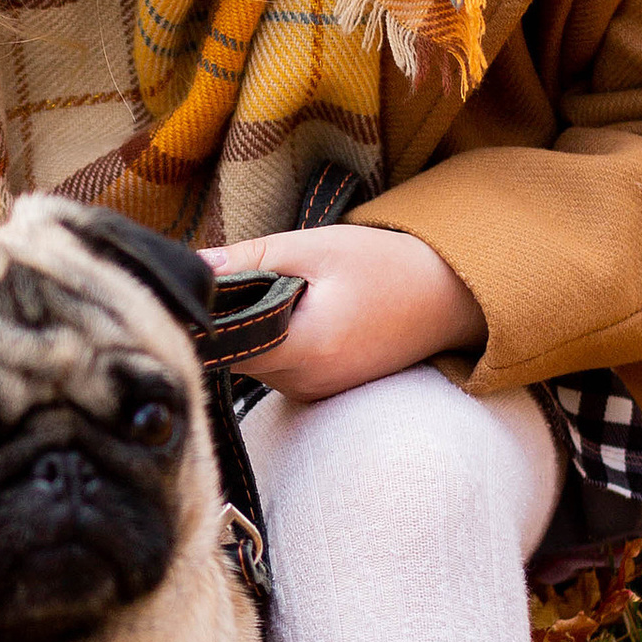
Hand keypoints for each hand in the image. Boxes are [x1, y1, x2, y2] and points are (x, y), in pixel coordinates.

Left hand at [201, 223, 482, 400]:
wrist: (450, 296)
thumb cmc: (384, 266)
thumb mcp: (314, 248)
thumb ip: (250, 259)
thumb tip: (193, 265)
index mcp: (303, 349)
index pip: (222, 348)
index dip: (201, 320)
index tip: (192, 290)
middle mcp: (306, 384)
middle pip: (234, 358)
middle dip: (227, 322)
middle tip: (236, 279)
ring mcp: (315, 393)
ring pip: (254, 365)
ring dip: (251, 332)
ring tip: (274, 295)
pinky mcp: (323, 392)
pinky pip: (278, 370)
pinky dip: (275, 343)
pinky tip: (293, 314)